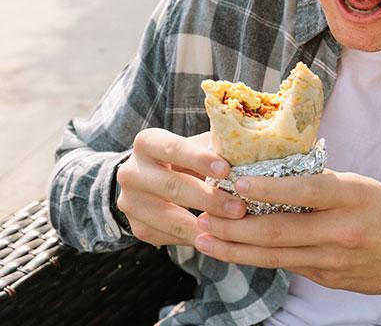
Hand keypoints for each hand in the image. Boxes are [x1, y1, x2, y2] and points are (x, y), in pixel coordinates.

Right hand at [116, 129, 245, 246]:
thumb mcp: (194, 146)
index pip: (173, 148)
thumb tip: (250, 151)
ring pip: (169, 217)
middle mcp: (131, 171)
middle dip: (209, 199)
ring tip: (233, 228)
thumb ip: (214, 148)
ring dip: (203, 225)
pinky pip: (168, 237)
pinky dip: (195, 238)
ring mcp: (130, 202)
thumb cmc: (184, 158)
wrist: (149, 180)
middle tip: (239, 207)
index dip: (200, 159)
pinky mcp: (137, 227)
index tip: (226, 170)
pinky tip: (217, 238)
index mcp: (147, 142)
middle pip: (172, 186)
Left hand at [194, 170, 380, 309]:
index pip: (302, 190)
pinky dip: (261, 258)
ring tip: (205, 240)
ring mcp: (334, 261)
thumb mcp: (359, 184)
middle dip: (234, 228)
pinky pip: (290, 266)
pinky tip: (237, 251)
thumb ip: (319, 185)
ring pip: (276, 257)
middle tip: (202, 220)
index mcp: (350, 197)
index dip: (266, 189)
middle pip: (278, 233)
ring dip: (235, 250)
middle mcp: (340, 231)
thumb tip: (273, 181)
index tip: (235, 182)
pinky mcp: (330, 280)